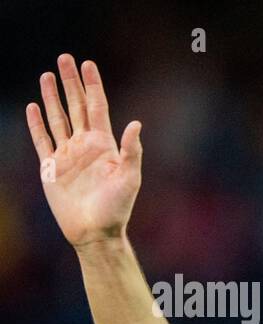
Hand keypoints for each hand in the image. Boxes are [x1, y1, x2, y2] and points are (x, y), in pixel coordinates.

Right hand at [26, 53, 142, 248]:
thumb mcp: (130, 178)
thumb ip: (132, 151)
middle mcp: (85, 146)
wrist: (95, 232)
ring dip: (52, 97)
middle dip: (71, 83)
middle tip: (65, 58)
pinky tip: (33, 107)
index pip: (97, 107)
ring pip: (58, 118)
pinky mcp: (51, 167)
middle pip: (76, 106)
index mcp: (105, 145)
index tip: (88, 64)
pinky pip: (42, 140)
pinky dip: (37, 123)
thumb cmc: (117, 208)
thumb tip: (136, 123)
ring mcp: (67, 155)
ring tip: (47, 76)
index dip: (92, 85)